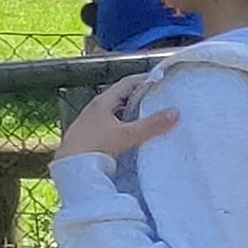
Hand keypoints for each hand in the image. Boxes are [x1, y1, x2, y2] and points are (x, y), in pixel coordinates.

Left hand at [57, 83, 178, 163]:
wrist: (71, 167)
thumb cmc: (95, 146)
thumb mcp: (127, 135)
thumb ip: (152, 125)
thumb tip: (175, 112)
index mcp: (103, 102)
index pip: (126, 83)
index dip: (144, 80)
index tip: (162, 80)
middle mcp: (96, 108)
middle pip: (122, 97)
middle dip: (141, 97)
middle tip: (162, 99)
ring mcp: (92, 122)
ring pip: (118, 112)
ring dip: (134, 112)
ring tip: (153, 116)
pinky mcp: (91, 135)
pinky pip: (113, 124)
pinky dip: (126, 125)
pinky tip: (135, 134)